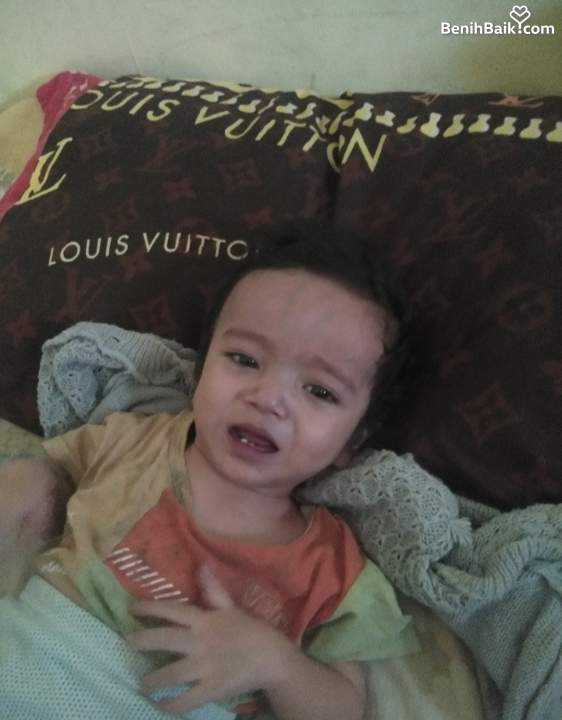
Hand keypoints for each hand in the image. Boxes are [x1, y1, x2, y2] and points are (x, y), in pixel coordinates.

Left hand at [126, 565, 295, 714]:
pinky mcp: (212, 689)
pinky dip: (171, 705)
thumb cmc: (251, 631)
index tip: (132, 609)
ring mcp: (205, 667)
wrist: (273, 659)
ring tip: (141, 683)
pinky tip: (161, 705)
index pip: (173, 610)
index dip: (150, 608)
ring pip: (171, 673)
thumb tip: (201, 566)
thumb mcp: (232, 608)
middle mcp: (201, 642)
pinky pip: (186, 700)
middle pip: (165, 639)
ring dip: (152, 679)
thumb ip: (213, 591)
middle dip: (142, 640)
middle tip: (126, 641)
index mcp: (205, 620)